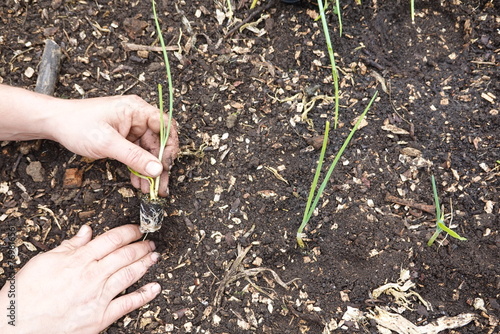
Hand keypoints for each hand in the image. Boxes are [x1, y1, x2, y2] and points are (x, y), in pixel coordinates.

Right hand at [0, 225, 160, 333]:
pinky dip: (144, 295)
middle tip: (150, 242)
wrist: (16, 325)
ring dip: (145, 264)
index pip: (111, 239)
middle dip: (141, 247)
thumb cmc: (27, 293)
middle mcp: (92, 276)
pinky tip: (155, 287)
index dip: (128, 232)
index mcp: (79, 260)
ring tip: (155, 257)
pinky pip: (127, 304)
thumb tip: (87, 231)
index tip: (138, 229)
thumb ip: (70, 246)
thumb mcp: (45, 261)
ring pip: (129, 275)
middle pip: (124, 255)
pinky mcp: (100, 317)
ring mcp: (98, 297)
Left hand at [51, 95, 178, 196]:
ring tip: (149, 189)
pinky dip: (139, 169)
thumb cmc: (77, 125)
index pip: (165, 126)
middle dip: (159, 166)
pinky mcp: (125, 139)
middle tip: (160, 186)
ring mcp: (131, 129)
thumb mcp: (107, 143)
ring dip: (149, 171)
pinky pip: (138, 155)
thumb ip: (134, 157)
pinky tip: (138, 182)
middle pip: (159, 142)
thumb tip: (157, 169)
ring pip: (149, 152)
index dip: (170, 146)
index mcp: (137, 110)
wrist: (55, 124)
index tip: (167, 166)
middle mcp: (137, 118)